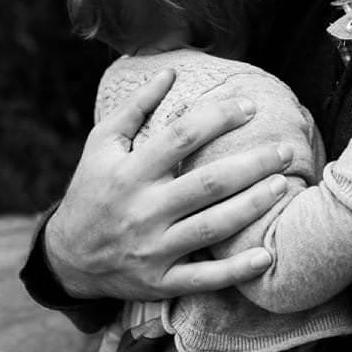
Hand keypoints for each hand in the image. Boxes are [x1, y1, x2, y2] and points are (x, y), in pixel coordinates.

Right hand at [46, 69, 286, 300]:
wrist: (66, 258)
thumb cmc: (92, 192)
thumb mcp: (102, 146)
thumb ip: (135, 108)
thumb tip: (170, 71)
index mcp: (129, 173)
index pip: (181, 137)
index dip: (219, 118)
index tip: (250, 106)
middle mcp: (142, 211)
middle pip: (208, 184)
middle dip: (252, 164)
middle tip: (285, 150)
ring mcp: (152, 249)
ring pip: (212, 227)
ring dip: (253, 206)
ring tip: (283, 185)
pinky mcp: (160, 281)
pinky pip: (203, 278)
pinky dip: (237, 270)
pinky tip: (267, 256)